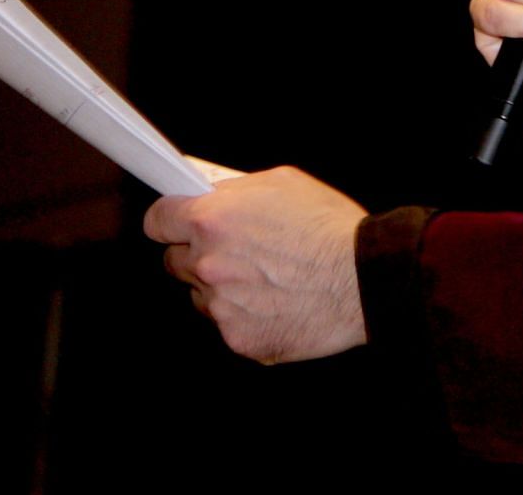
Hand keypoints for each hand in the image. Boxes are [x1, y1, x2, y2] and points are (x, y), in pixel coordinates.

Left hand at [143, 167, 366, 363]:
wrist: (365, 278)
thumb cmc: (330, 227)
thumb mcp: (282, 183)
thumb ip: (235, 189)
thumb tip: (209, 194)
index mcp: (212, 220)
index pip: (157, 221)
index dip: (168, 221)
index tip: (174, 224)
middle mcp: (208, 265)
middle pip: (174, 262)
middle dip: (197, 255)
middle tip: (237, 251)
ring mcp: (221, 307)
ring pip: (203, 296)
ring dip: (223, 287)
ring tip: (267, 278)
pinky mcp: (239, 339)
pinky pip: (230, 325)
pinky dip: (248, 316)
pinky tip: (279, 302)